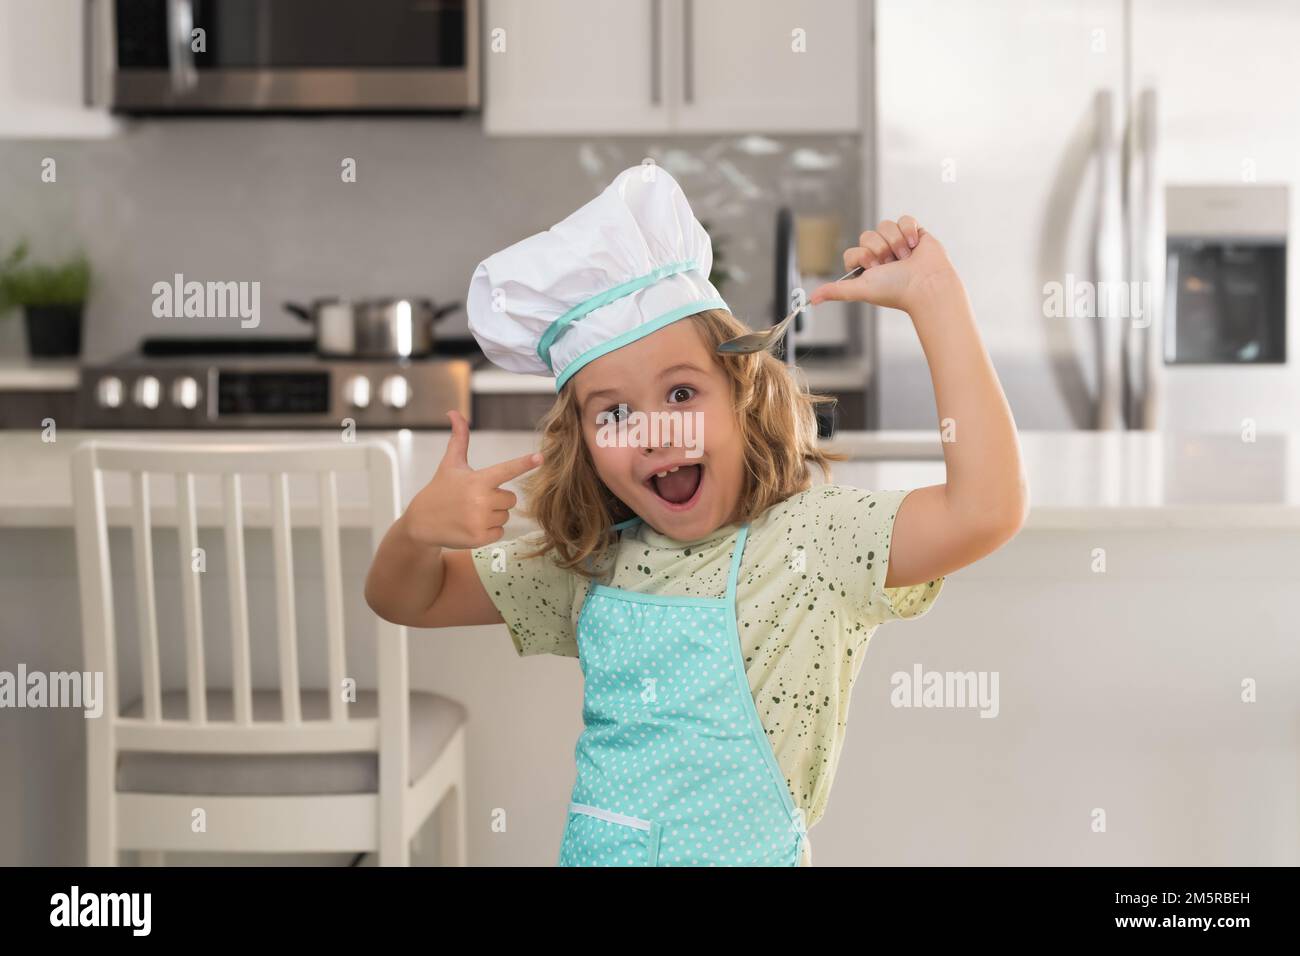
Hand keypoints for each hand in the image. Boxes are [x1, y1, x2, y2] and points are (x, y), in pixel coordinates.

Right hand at [401, 409, 542, 548]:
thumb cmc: (441, 489)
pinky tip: (471, 526)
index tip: (541, 458)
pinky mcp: (479, 538)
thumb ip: (459, 438)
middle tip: (475, 499)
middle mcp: (480, 499)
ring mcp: (479, 520)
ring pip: (506, 516)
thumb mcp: (450, 464)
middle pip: (511, 499)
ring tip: (470, 513)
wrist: (421, 522)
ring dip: (493, 515)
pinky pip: (500, 532)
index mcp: (477, 479)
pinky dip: (489, 531)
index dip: (524, 463)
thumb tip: (454, 412)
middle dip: (497, 499)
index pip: (506, 470)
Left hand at [809, 217, 958, 312]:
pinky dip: (909, 231)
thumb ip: (836, 291)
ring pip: (885, 225)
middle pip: (867, 235)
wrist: (927, 284)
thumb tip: (812, 300)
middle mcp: (881, 255)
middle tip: (891, 264)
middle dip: (879, 249)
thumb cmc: (896, 289)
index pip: (853, 251)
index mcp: (868, 268)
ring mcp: (898, 243)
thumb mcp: (861, 289)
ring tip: (906, 258)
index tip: (875, 269)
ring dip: (896, 242)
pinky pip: (904, 219)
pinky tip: (915, 246)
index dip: (863, 256)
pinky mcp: (914, 232)